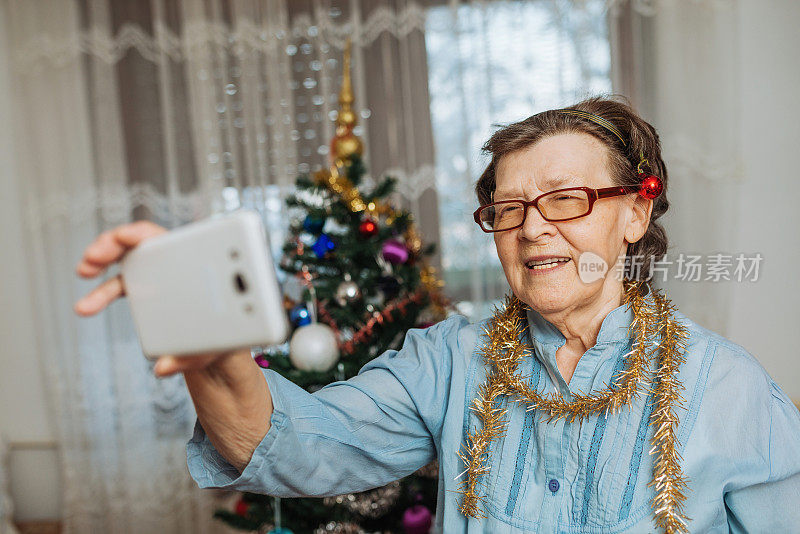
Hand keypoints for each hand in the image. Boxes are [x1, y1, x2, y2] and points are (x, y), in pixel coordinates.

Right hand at [73, 220, 237, 377]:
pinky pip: (121, 284)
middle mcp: (176, 264)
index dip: (142, 233)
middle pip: (141, 242)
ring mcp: (160, 275)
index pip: (167, 239)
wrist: (221, 347)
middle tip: (92, 258)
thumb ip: (190, 357)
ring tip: (83, 271)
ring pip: (127, 259)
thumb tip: (162, 368)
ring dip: (101, 261)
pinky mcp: (149, 290)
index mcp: (196, 265)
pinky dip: (101, 292)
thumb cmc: (226, 338)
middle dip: (113, 244)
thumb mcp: (214, 348)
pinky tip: (86, 306)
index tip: (123, 236)